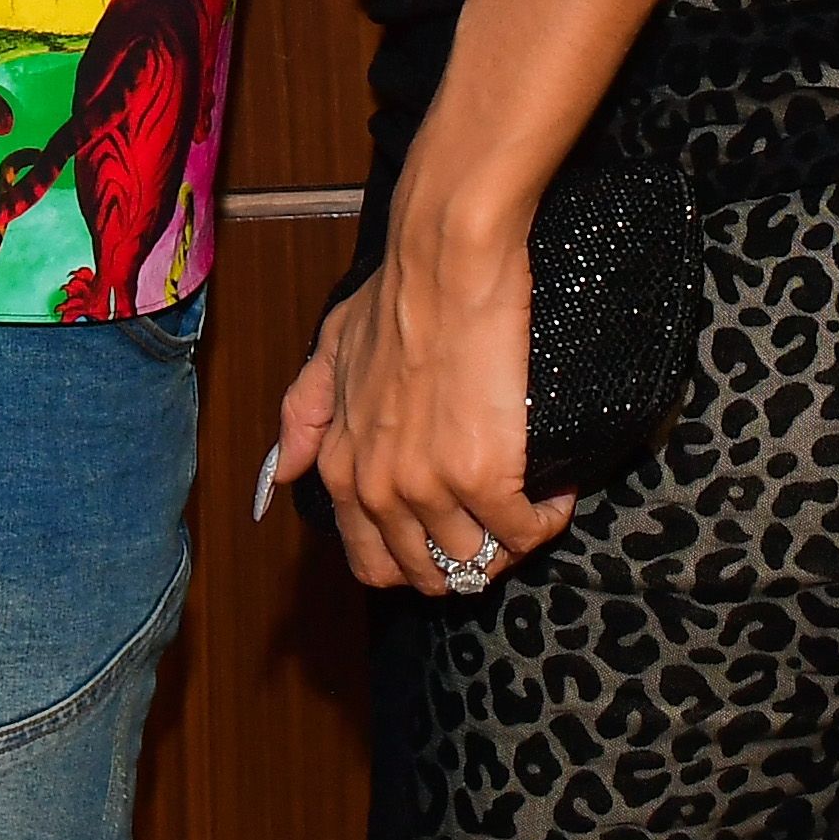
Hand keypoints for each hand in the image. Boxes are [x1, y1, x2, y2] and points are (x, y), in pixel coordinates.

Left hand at [272, 216, 575, 596]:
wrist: (444, 263)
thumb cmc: (395, 296)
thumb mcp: (331, 349)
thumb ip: (304, 413)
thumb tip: (285, 472)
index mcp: (342, 468)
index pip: (372, 564)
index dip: (416, 561)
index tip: (448, 529)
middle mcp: (379, 490)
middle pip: (429, 576)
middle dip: (464, 562)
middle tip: (495, 522)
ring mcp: (432, 489)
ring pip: (478, 562)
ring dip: (509, 540)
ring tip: (526, 499)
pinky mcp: (485, 477)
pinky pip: (526, 531)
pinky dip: (546, 517)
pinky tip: (553, 488)